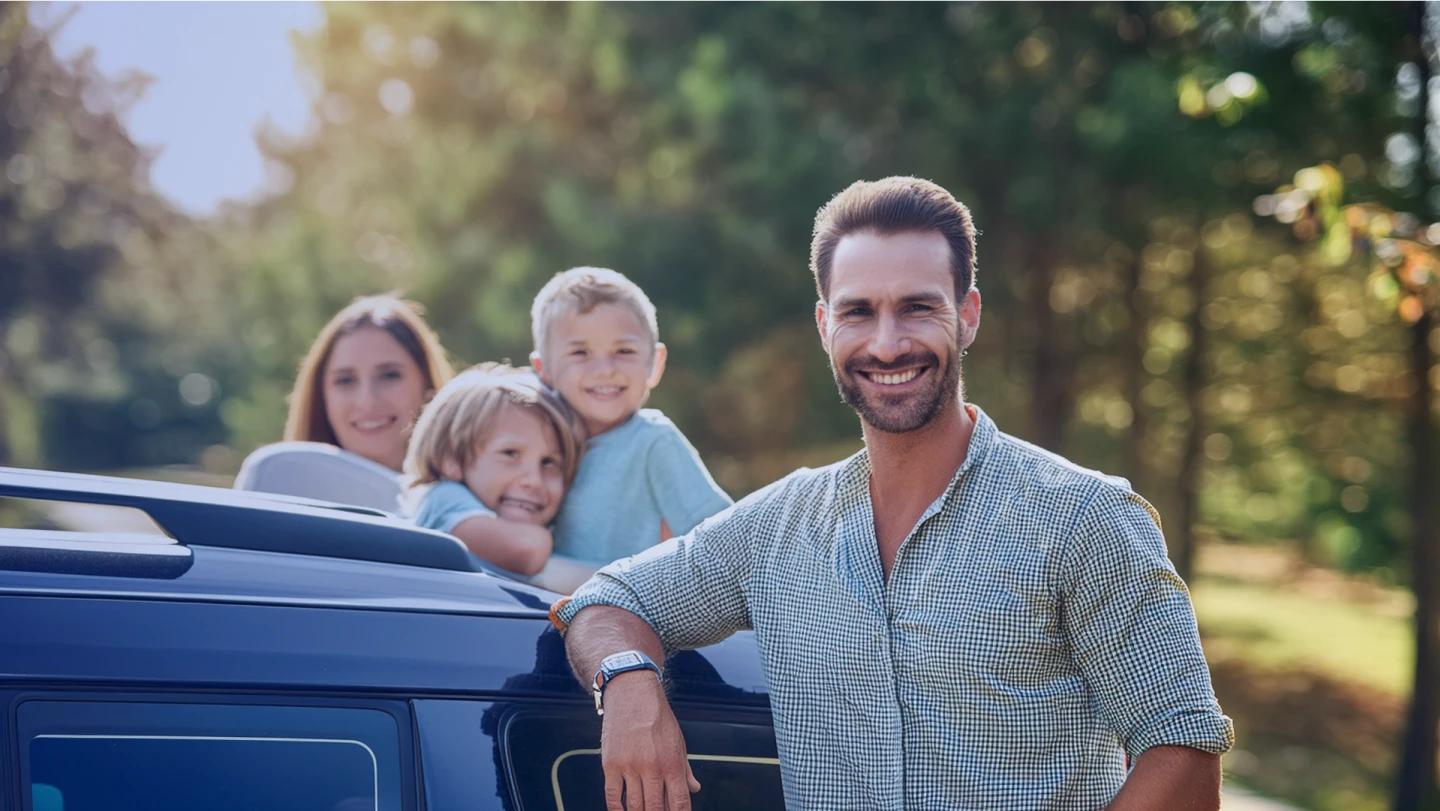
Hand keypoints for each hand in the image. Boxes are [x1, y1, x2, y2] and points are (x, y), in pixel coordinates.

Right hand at [599, 671, 701, 810]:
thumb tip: (694, 788)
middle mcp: (652, 767)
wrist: (633, 694)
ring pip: (634, 806)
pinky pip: (612, 795)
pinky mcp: (611, 764)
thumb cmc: (657, 716)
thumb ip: (685, 769)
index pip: (679, 802)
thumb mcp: (678, 742)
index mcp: (673, 763)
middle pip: (656, 808)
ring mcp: (630, 766)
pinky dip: (616, 810)